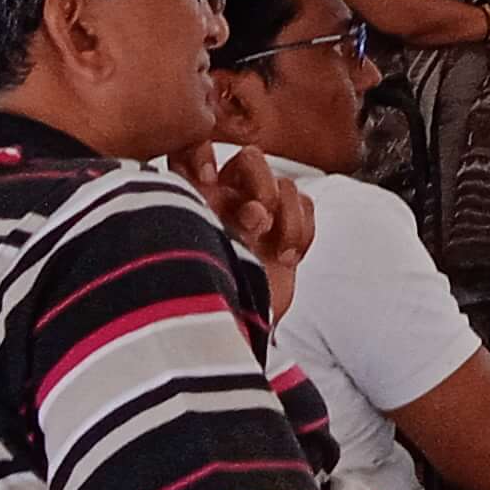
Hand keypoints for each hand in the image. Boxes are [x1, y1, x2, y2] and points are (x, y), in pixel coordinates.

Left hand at [183, 142, 315, 315]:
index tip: (208, 182)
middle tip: (256, 221)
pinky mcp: (284, 236)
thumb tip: (229, 202)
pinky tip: (288, 256)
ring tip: (275, 249)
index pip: (192, 150)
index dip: (204, 154)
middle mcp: (222, 203)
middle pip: (251, 157)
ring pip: (285, 183)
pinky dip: (303, 229)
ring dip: (286, 216)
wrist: (224, 339)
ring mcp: (257, 218)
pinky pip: (308, 205)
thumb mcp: (181, 249)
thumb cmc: (188, 298)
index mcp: (189, 199)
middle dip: (260, 185)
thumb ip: (192, 217)